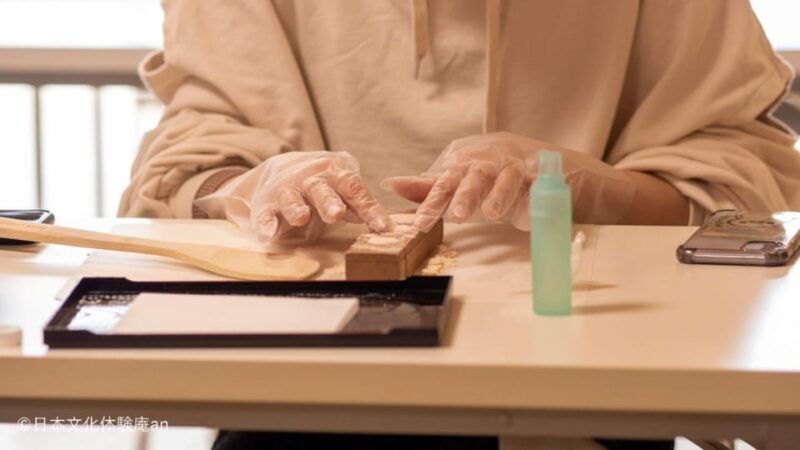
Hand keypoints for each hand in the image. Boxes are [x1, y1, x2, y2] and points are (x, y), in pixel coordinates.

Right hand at [216, 151, 391, 242]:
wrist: (285, 168)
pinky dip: (266, 222)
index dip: (370, 209)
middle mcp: (311, 179)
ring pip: (291, 197)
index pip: (355, 190)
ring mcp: (288, 189)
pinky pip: (265, 212)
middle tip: (336, 214)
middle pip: (322, 189)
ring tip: (300, 218)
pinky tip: (269, 233)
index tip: (383, 227)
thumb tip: (382, 225)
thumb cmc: (325, 185)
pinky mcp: (267, 203)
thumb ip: (358, 204)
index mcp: (336, 174)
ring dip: (296, 208)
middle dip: (329, 202)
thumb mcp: (343, 189)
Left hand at [382, 132, 635, 230]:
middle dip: (465, 195)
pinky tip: (525, 220)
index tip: (419, 223)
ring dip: (500, 195)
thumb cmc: (493, 175)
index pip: (446, 179)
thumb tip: (390, 185)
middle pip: (476, 174)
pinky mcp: (545, 175)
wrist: (545, 164)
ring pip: (508, 177)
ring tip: (492, 214)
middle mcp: (493, 158)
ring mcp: (520, 165)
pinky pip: (539, 189)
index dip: (432, 200)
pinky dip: (533, 203)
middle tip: (455, 215)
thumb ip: (430, 187)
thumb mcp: (462, 182)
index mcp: (469, 158)